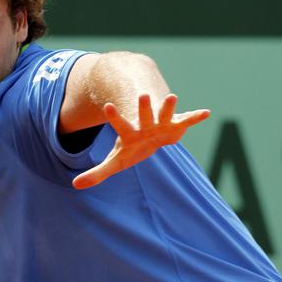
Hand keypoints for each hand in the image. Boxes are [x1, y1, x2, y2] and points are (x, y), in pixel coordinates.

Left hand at [72, 93, 209, 188]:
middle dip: (144, 107)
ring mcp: (161, 123)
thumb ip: (98, 172)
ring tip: (172, 96)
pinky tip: (206, 113)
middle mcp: (145, 124)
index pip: (120, 124)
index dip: (114, 116)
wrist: (149, 131)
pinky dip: (195, 117)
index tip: (107, 106)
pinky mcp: (176, 125)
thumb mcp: (116, 161)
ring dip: (168, 106)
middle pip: (144, 115)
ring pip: (165, 113)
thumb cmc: (132, 147)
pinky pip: (187, 120)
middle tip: (143, 95)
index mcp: (130, 133)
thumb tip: (75, 185)